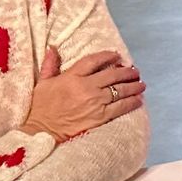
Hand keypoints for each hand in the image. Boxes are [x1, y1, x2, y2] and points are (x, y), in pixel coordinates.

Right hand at [21, 47, 143, 140]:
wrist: (41, 132)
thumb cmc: (40, 108)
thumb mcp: (42, 83)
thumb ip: (50, 65)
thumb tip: (53, 48)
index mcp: (71, 77)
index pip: (94, 61)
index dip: (108, 56)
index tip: (117, 55)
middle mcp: (85, 87)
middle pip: (112, 74)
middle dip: (127, 72)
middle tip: (134, 71)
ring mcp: (94, 102)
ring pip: (120, 90)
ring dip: (134, 85)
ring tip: (141, 84)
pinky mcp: (100, 117)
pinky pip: (121, 107)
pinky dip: (132, 102)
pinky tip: (138, 99)